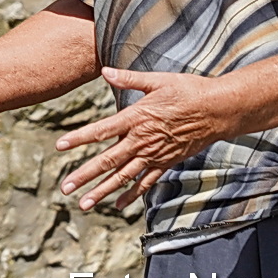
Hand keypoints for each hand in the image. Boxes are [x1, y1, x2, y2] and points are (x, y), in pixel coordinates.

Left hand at [54, 66, 238, 211]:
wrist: (218, 110)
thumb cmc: (187, 90)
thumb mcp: (157, 80)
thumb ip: (129, 78)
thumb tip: (105, 71)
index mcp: (136, 117)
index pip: (101, 130)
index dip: (79, 138)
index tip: (59, 146)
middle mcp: (142, 140)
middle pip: (108, 161)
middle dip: (84, 175)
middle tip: (65, 188)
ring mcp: (154, 155)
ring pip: (124, 177)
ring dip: (102, 191)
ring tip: (84, 203)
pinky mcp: (166, 163)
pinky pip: (145, 183)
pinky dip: (131, 195)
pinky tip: (117, 205)